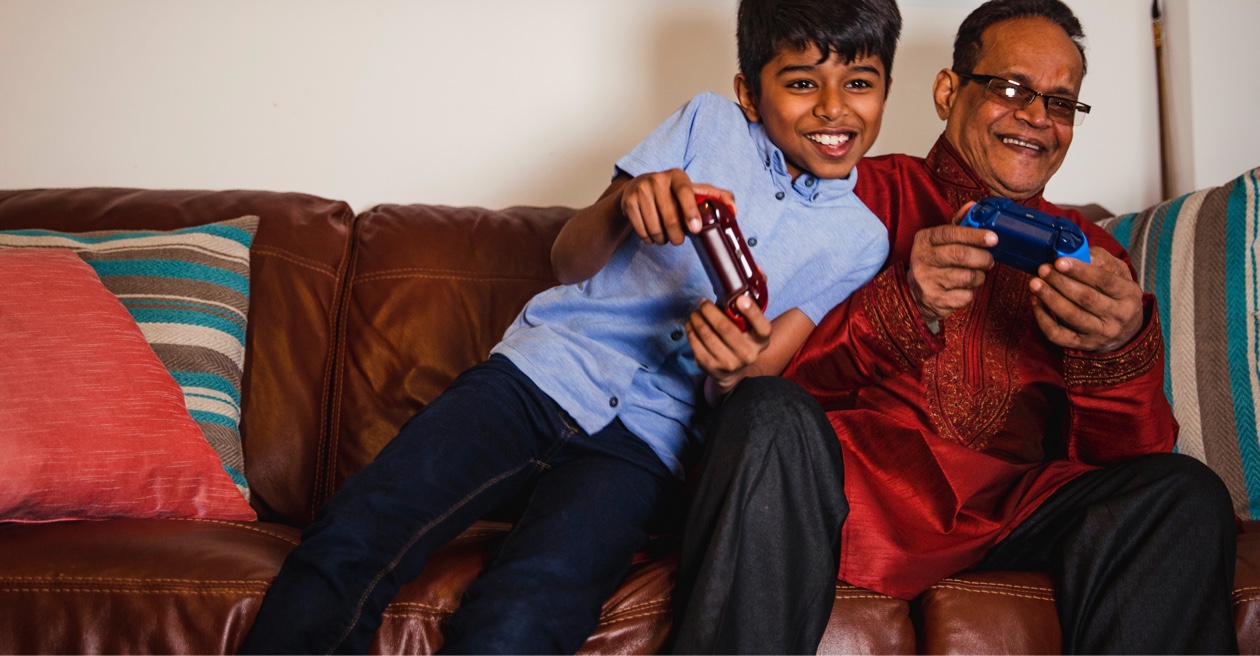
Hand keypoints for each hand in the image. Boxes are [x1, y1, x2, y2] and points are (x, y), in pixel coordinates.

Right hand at [619, 169, 735, 244]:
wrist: (635, 189)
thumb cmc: (670, 192)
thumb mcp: (691, 190)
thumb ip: (714, 197)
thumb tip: (733, 210)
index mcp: (677, 175)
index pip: (686, 193)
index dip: (691, 212)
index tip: (696, 229)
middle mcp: (657, 179)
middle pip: (670, 218)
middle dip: (677, 236)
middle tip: (679, 240)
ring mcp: (640, 190)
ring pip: (655, 228)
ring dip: (663, 239)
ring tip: (665, 236)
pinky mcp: (628, 202)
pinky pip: (642, 231)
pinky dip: (649, 239)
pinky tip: (652, 234)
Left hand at [686, 295, 771, 397]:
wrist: (734, 369)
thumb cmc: (742, 336)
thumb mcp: (752, 322)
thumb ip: (754, 296)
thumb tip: (758, 268)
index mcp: (762, 340)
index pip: (762, 327)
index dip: (752, 312)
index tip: (740, 299)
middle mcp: (749, 354)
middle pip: (726, 329)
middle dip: (710, 312)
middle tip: (703, 303)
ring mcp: (731, 364)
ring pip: (708, 336)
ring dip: (697, 320)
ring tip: (695, 313)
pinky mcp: (713, 369)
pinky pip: (697, 346)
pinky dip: (691, 332)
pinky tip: (691, 325)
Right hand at [907, 203, 996, 322]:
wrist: (915, 295)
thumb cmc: (935, 263)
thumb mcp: (941, 241)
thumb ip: (958, 225)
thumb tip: (972, 206)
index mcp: (925, 239)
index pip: (951, 233)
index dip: (975, 235)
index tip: (993, 238)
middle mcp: (922, 258)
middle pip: (961, 255)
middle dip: (983, 258)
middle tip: (989, 261)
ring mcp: (926, 281)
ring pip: (967, 277)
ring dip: (979, 277)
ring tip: (974, 276)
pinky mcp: (934, 300)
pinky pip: (965, 296)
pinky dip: (970, 294)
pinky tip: (962, 290)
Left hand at [1029, 247, 1143, 352]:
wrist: (1126, 330)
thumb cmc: (1116, 293)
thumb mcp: (1118, 273)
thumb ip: (1102, 260)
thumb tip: (1082, 254)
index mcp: (1129, 294)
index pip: (1104, 281)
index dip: (1080, 271)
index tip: (1060, 262)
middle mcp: (1118, 316)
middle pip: (1087, 298)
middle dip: (1061, 282)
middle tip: (1043, 269)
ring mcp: (1101, 333)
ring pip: (1072, 316)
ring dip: (1050, 298)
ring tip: (1035, 283)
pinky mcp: (1083, 345)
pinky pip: (1059, 335)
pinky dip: (1043, 319)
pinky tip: (1036, 302)